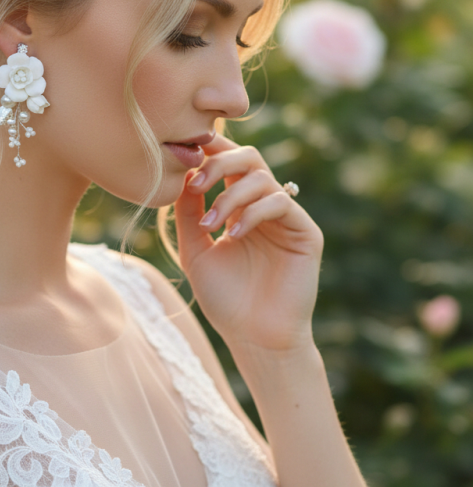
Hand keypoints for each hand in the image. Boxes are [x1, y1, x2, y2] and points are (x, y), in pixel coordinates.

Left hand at [174, 133, 323, 354]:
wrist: (254, 338)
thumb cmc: (224, 298)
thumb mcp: (194, 249)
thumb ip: (187, 212)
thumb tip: (182, 173)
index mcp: (238, 206)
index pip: (228, 162)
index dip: (210, 148)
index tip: (184, 149)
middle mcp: (263, 206)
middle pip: (248, 157)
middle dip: (218, 163)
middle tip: (195, 183)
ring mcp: (286, 217)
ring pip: (261, 177)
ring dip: (229, 196)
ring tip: (209, 224)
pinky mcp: (305, 232)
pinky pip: (280, 202)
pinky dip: (252, 212)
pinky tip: (233, 235)